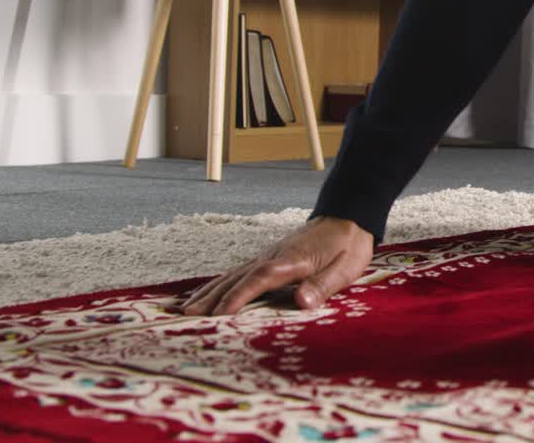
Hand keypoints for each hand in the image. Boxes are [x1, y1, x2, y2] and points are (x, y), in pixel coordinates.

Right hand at [177, 216, 374, 315]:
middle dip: (212, 297)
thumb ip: (323, 285)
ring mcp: (267, 256)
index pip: (260, 279)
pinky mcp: (268, 258)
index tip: (219, 314)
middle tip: (187, 316)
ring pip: (233, 274)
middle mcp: (273, 256)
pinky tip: (207, 294)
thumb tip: (301, 302)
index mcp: (292, 260)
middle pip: (238, 277)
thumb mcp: (345, 268)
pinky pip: (238, 272)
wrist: (346, 216)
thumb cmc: (347, 246)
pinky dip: (219, 284)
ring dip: (209, 291)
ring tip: (186, 308)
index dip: (238, 296)